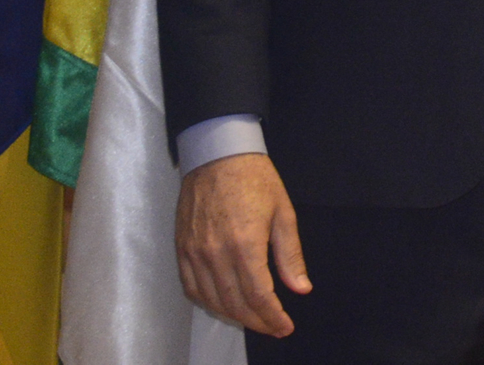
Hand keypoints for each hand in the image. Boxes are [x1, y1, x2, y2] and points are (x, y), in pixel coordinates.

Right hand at [175, 153, 310, 335]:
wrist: (218, 155)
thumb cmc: (255, 180)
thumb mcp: (283, 213)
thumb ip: (290, 255)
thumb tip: (301, 288)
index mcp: (245, 245)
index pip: (258, 296)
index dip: (273, 317)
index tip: (285, 327)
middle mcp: (216, 254)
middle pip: (235, 304)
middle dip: (257, 322)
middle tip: (274, 326)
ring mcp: (194, 253)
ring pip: (212, 300)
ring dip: (234, 316)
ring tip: (254, 318)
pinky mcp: (181, 249)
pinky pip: (191, 287)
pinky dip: (208, 302)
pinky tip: (224, 303)